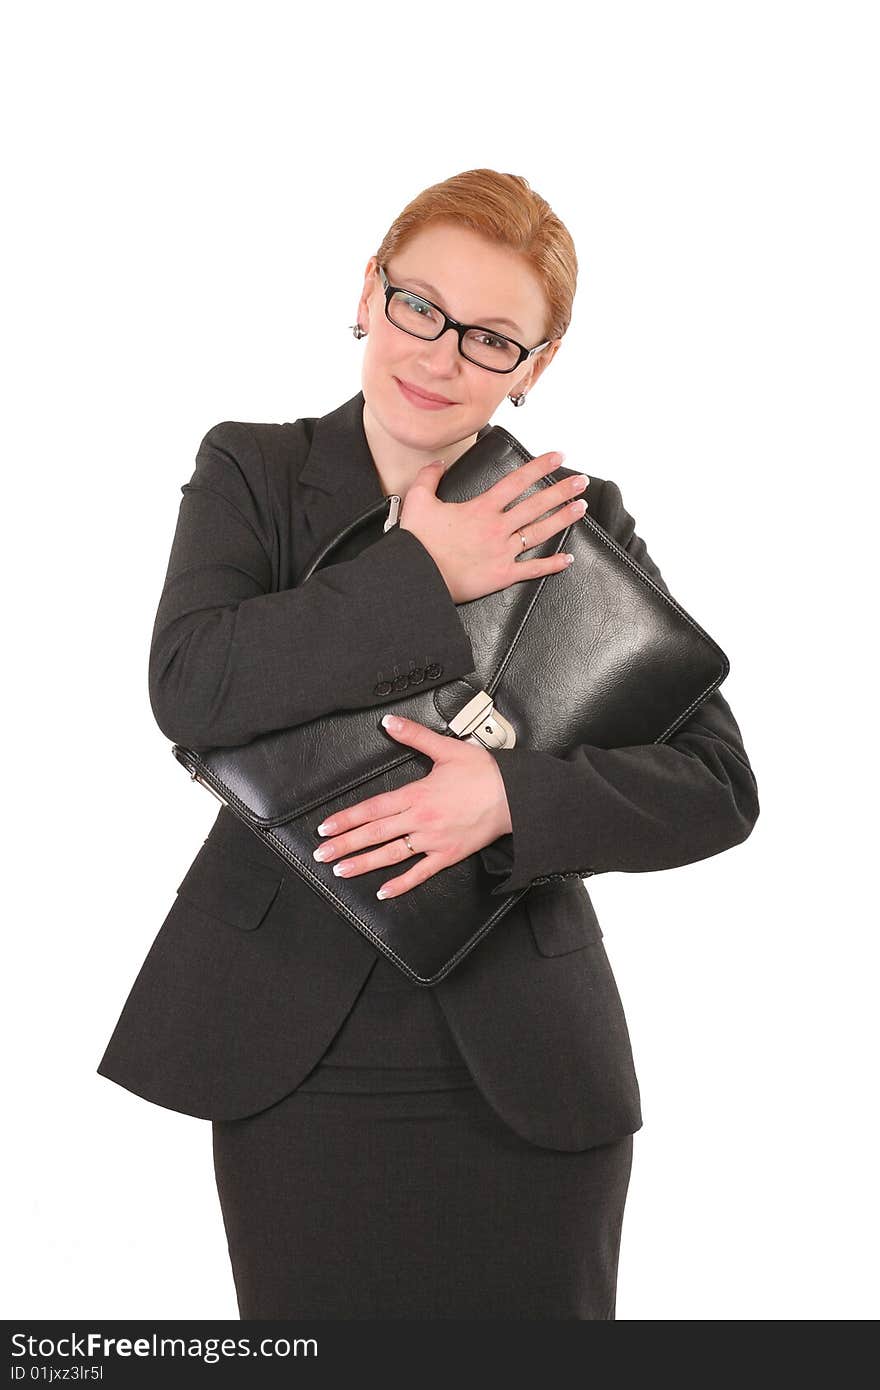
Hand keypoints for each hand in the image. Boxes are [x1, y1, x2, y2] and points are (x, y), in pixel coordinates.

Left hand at [311, 714, 512, 897]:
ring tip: (340, 871)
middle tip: (321, 854)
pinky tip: (383, 892)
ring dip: (364, 864)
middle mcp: (421, 820)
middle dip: (345, 845)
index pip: (373, 808)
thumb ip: (414, 736)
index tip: (325, 828)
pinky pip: (421, 873)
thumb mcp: (447, 748)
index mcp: (417, 794)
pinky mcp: (448, 855)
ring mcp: (433, 841)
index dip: (346, 819)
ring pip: (392, 855)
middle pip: (375, 833)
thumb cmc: (484, 772)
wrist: (515, 796)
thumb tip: (389, 721)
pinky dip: (401, 884)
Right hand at [399, 451, 589, 602]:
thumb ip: (428, 478)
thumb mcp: (416, 501)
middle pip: (536, 505)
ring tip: (581, 508)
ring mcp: (502, 552)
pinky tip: (567, 558)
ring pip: (539, 533)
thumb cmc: (416, 543)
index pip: (516, 481)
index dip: (539, 467)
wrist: (416, 576)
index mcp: (480, 509)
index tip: (557, 457)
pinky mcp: (501, 576)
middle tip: (581, 481)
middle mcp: (497, 528)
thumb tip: (438, 463)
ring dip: (563, 519)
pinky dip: (551, 565)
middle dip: (561, 491)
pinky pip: (532, 570)